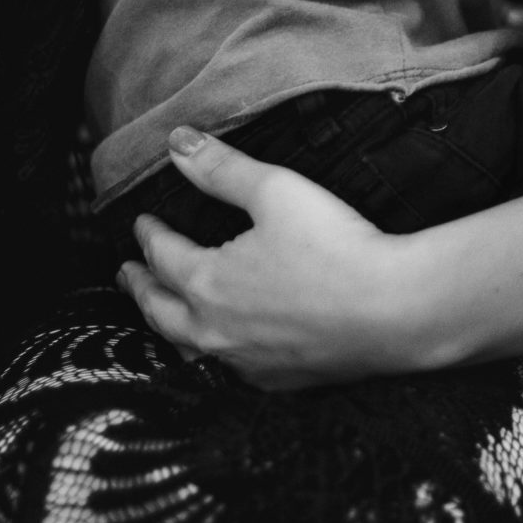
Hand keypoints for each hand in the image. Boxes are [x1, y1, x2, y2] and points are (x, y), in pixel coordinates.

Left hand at [116, 129, 426, 388]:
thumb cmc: (336, 249)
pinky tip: (223, 351)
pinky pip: (229, 371)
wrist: (395, 312)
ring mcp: (247, 362)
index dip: (149, 235)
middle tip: (127, 275)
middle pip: (161, 311)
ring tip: (163, 317)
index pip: (163, 256)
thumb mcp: (276, 191)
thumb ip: (222, 169)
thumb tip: (177, 143)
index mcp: (207, 283)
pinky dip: (211, 356)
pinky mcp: (281, 380)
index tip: (142, 223)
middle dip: (140, 289)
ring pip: (188, 349)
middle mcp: (217, 331)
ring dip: (168, 329)